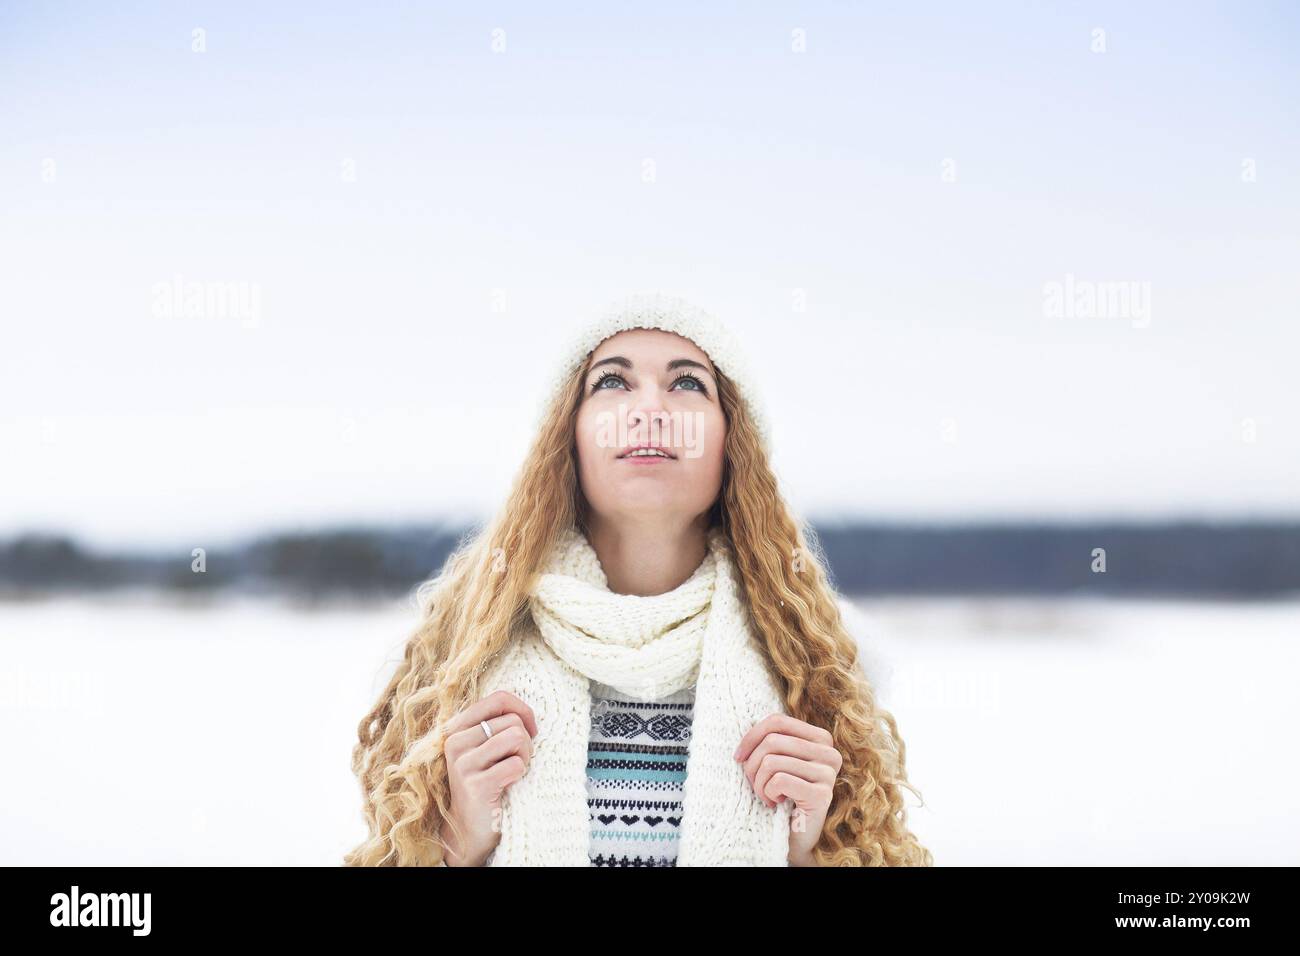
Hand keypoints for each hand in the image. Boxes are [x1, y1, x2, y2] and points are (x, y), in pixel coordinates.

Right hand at [438, 690, 537, 865]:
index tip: (530, 730)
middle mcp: (456, 742)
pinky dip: (520, 774)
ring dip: (524, 756)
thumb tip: (527, 713)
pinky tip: (508, 785)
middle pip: (512, 721)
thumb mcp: (487, 748)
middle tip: (517, 761)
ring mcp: (463, 764)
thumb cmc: (487, 782)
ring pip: (516, 737)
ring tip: (513, 771)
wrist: (470, 828)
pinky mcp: (475, 785)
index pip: (498, 698)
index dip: (523, 710)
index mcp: (458, 728)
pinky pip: (515, 764)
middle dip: (526, 741)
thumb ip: (498, 724)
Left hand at [734, 713, 841, 866]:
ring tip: (764, 795)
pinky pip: (779, 781)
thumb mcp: (776, 761)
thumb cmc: (781, 794)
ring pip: (772, 762)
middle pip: (772, 741)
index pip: (777, 721)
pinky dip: (767, 793)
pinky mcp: (822, 795)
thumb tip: (744, 725)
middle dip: (752, 765)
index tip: (738, 757)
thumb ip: (770, 740)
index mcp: (820, 738)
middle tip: (753, 784)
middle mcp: (829, 753)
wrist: (794, 836)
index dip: (751, 736)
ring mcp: (828, 774)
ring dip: (758, 783)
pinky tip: (775, 802)